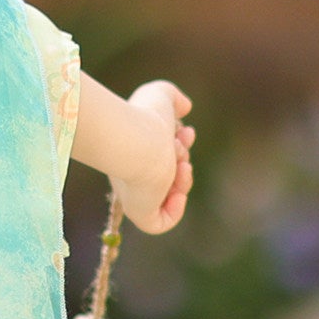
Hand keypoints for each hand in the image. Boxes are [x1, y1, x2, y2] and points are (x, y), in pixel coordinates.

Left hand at [112, 81, 194, 233]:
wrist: (137, 142)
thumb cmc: (145, 117)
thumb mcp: (161, 95)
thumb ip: (173, 97)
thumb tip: (184, 108)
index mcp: (134, 149)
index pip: (160, 154)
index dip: (180, 143)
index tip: (185, 132)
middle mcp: (132, 172)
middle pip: (167, 173)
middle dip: (183, 157)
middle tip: (181, 146)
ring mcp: (136, 195)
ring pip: (169, 195)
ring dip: (183, 180)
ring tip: (179, 165)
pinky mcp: (140, 213)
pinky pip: (159, 223)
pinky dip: (174, 211)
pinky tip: (176, 192)